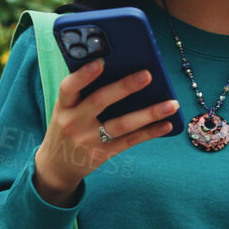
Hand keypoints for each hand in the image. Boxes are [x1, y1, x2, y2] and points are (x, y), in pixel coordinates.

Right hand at [32, 58, 179, 203]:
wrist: (57, 166)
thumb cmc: (67, 127)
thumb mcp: (65, 110)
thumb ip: (83, 94)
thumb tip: (120, 71)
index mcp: (63, 106)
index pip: (69, 87)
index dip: (83, 75)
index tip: (101, 62)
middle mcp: (73, 122)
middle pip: (99, 102)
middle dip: (124, 87)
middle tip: (147, 75)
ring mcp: (88, 140)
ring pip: (121, 124)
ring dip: (149, 113)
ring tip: (171, 103)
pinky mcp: (102, 154)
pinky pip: (130, 141)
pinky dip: (150, 132)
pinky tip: (167, 124)